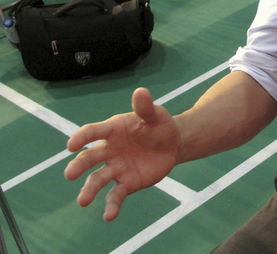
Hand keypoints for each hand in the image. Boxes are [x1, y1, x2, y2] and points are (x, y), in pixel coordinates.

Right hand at [64, 87, 180, 220]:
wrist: (173, 143)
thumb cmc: (159, 125)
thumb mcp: (156, 114)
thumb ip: (146, 107)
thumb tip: (141, 92)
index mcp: (112, 130)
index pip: (92, 132)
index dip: (81, 138)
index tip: (71, 145)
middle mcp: (109, 150)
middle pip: (89, 158)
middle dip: (78, 166)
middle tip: (70, 174)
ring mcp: (116, 168)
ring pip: (97, 179)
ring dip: (88, 190)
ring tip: (82, 201)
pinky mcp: (127, 183)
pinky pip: (116, 195)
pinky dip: (111, 206)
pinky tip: (109, 216)